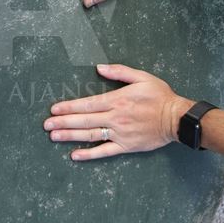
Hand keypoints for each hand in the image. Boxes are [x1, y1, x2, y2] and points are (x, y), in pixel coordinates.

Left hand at [43, 64, 193, 160]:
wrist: (177, 119)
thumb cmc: (160, 96)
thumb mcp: (142, 77)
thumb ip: (119, 72)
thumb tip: (99, 68)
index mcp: (117, 100)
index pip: (87, 104)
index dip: (69, 107)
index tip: (54, 110)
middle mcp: (115, 118)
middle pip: (84, 120)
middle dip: (63, 122)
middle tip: (46, 125)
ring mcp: (120, 133)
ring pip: (91, 135)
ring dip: (71, 136)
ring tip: (54, 137)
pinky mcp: (126, 146)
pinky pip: (105, 151)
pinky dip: (89, 154)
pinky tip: (75, 155)